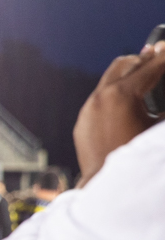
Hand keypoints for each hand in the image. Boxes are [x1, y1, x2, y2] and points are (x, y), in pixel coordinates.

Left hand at [74, 42, 164, 185]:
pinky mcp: (83, 121)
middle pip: (125, 65)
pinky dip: (116, 91)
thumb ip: (163, 108)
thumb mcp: (157, 131)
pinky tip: (128, 95)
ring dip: (129, 73)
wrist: (105, 187)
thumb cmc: (138, 157)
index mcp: (122, 96)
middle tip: (160, 52)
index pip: (150, 68)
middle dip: (145, 59)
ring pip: (110, 79)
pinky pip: (100, 98)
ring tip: (145, 68)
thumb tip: (160, 103)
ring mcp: (88, 109)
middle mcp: (100, 98)